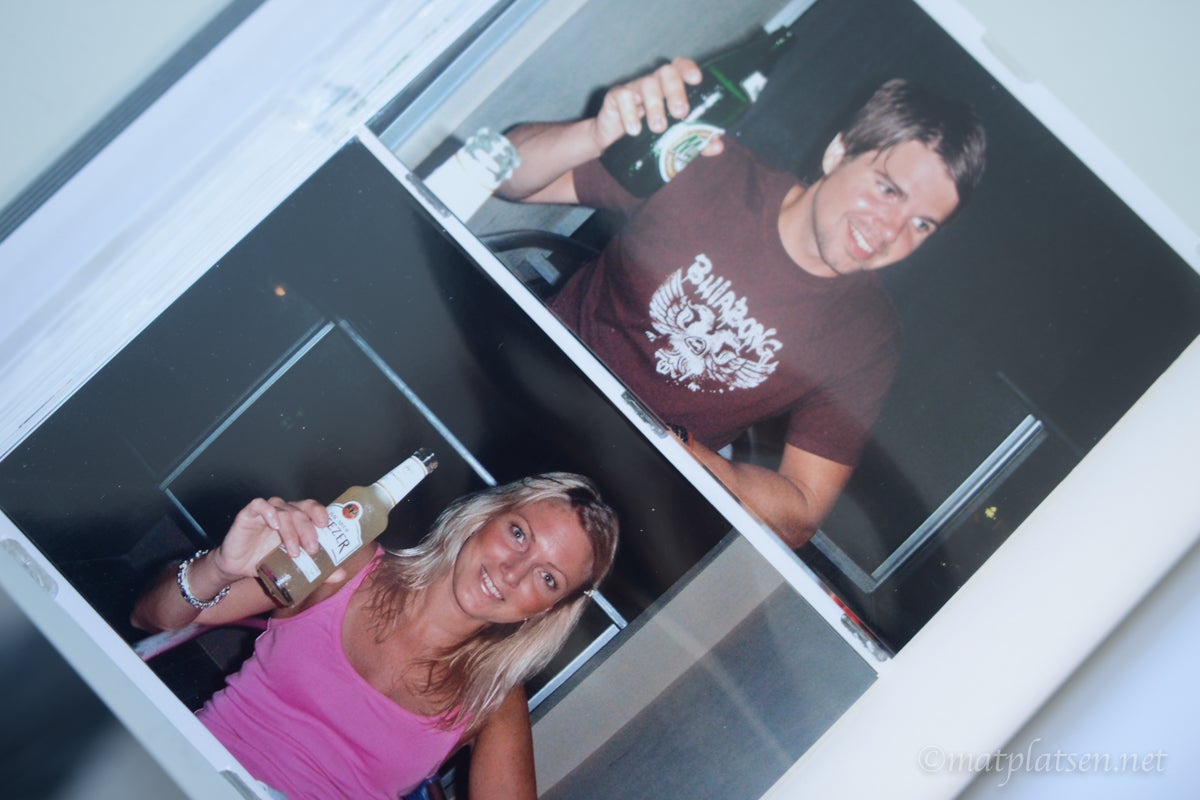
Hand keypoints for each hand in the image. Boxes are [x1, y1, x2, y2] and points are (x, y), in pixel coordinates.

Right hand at [210, 497, 328, 580]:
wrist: (238, 569)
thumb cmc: (269, 562)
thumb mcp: (295, 566)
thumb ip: (318, 569)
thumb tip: (340, 575)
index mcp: (297, 519)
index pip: (312, 508)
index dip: (320, 512)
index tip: (327, 526)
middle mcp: (284, 512)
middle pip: (300, 511)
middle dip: (309, 530)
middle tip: (312, 549)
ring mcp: (266, 512)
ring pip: (283, 511)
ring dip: (291, 531)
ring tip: (294, 552)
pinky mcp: (248, 515)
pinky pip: (259, 505)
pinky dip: (268, 512)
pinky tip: (274, 525)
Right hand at [593, 57, 723, 152]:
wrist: (613, 145)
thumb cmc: (647, 135)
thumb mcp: (673, 139)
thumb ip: (695, 140)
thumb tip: (718, 146)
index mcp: (669, 88)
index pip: (680, 67)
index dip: (688, 69)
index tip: (697, 79)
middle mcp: (654, 83)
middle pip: (666, 73)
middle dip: (675, 91)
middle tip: (680, 113)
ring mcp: (634, 88)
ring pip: (647, 84)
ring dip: (655, 106)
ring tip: (658, 128)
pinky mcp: (616, 97)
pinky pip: (623, 97)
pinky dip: (630, 113)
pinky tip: (635, 130)